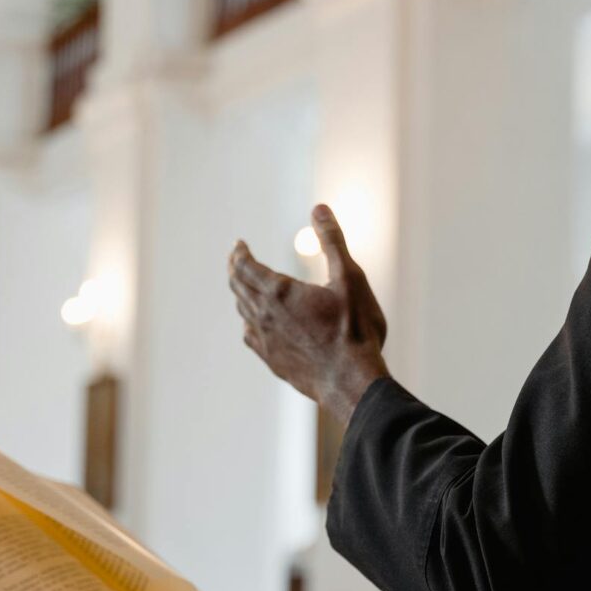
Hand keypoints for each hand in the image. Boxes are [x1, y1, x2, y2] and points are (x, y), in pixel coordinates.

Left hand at [229, 205, 389, 425]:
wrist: (353, 382)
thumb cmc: (355, 330)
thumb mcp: (350, 278)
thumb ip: (332, 242)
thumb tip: (318, 209)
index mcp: (279, 292)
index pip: (245, 266)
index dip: (240, 253)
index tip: (239, 244)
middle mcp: (265, 316)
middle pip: (238, 287)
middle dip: (236, 269)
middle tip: (237, 259)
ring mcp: (267, 342)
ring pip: (243, 312)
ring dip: (241, 294)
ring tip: (245, 286)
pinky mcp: (274, 362)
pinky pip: (251, 337)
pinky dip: (249, 322)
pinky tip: (255, 325)